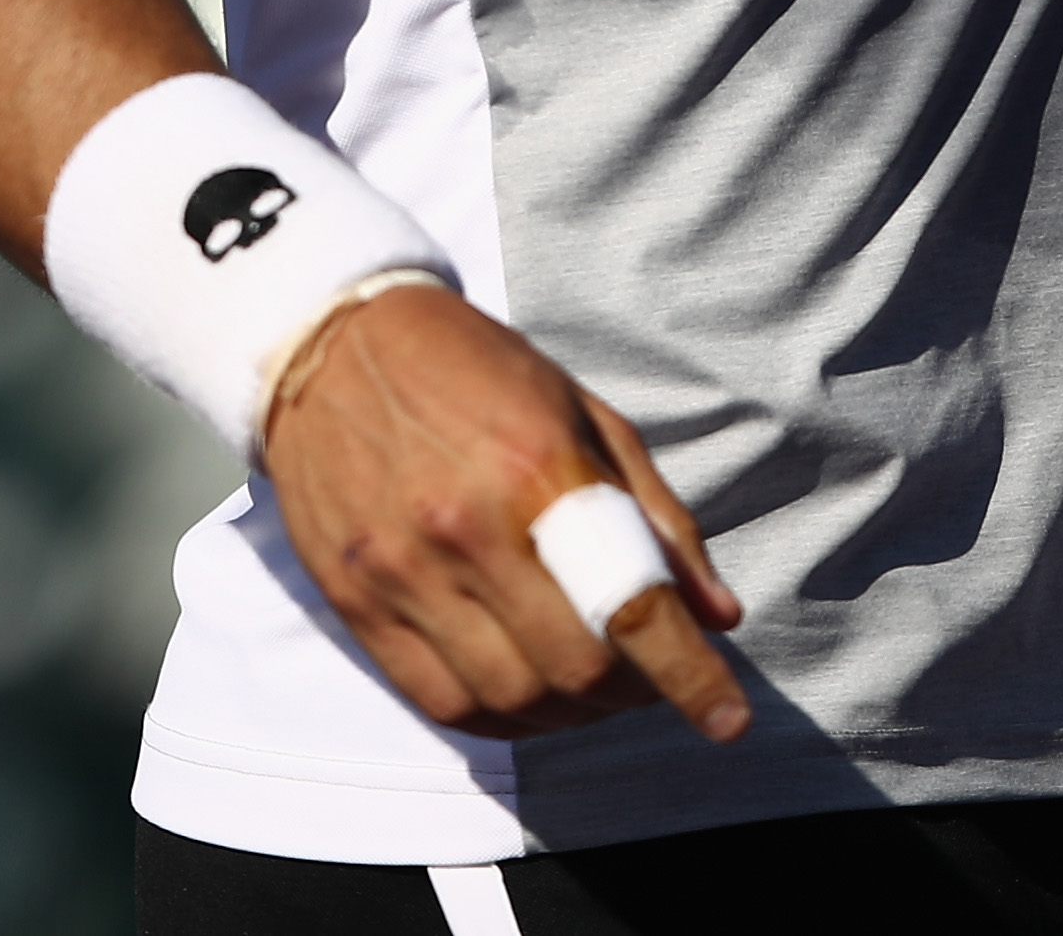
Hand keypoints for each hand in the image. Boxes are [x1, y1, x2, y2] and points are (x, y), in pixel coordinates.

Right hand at [256, 285, 749, 742]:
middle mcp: (466, 528)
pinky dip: (500, 718)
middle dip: (632, 692)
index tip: (728, 719)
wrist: (333, 343)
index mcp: (536, 468)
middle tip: (649, 675)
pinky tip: (527, 691)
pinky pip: (441, 701)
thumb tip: (717, 616)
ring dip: (570, 712)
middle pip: (573, 667)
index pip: (627, 601)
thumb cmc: (474, 371)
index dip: (688, 675)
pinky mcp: (355, 601)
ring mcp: (402, 571)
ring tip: (591, 685)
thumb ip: (655, 514)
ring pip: (509, 697)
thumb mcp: (582, 412)